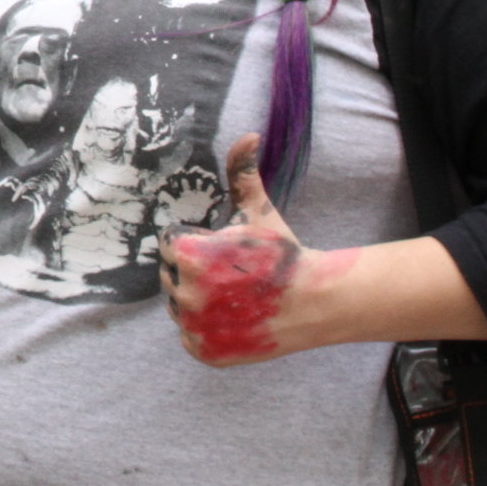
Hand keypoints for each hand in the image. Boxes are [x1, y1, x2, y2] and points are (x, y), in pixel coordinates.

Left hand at [157, 133, 355, 366]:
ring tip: (236, 296)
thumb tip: (248, 134)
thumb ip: (243, 173)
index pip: (171, 244)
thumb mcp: (260, 211)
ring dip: (199, 299)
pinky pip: (189, 335)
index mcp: (188, 257)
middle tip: (234, 275)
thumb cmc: (283, 254)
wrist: (315, 303)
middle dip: (196, 271)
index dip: (199, 244)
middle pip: (172, 275)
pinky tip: (235, 318)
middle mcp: (184, 294)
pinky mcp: (203, 351)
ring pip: (180, 306)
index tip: (227, 251)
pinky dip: (207, 328)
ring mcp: (193, 327)